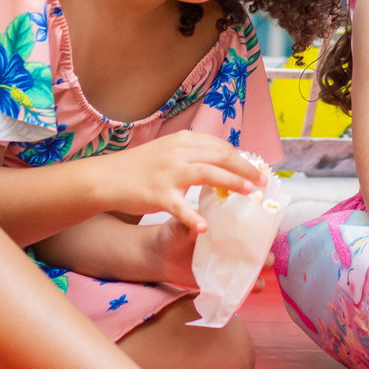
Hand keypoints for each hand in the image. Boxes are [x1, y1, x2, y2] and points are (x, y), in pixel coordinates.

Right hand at [98, 131, 264, 232]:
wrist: (106, 177)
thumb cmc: (139, 167)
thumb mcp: (168, 150)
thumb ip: (192, 153)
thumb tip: (221, 161)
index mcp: (183, 141)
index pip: (220, 146)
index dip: (241, 157)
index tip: (255, 168)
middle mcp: (179, 152)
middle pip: (221, 156)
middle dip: (245, 168)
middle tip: (262, 182)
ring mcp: (169, 173)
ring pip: (208, 174)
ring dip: (232, 183)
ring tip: (249, 193)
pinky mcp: (158, 194)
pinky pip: (180, 207)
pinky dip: (193, 217)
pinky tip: (205, 227)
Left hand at [150, 215, 274, 290]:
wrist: (162, 257)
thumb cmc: (174, 233)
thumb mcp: (180, 224)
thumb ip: (190, 222)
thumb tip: (200, 224)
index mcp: (230, 221)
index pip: (255, 217)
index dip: (265, 219)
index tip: (267, 222)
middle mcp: (237, 240)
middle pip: (263, 242)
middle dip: (267, 246)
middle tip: (262, 249)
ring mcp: (235, 260)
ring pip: (260, 263)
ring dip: (264, 267)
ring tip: (258, 269)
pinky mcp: (229, 278)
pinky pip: (247, 284)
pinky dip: (253, 286)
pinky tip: (250, 287)